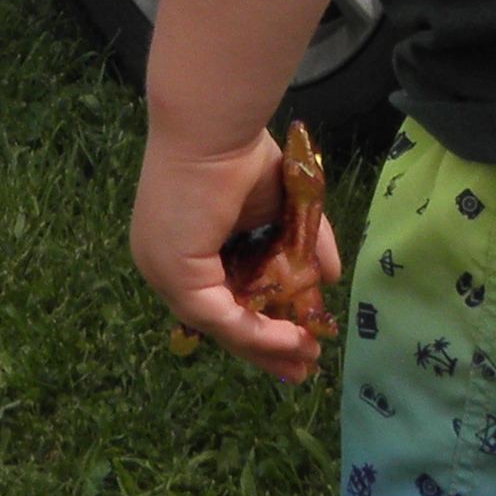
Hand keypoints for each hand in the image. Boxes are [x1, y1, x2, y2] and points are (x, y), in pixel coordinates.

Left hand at [133, 126, 337, 384]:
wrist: (215, 125)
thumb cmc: (240, 151)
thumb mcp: (281, 206)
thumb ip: (304, 241)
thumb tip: (332, 276)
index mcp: (178, 245)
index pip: (216, 297)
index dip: (256, 324)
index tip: (295, 343)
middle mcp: (162, 264)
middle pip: (217, 320)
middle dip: (263, 348)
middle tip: (301, 369)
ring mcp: (164, 272)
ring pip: (221, 325)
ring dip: (267, 346)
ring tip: (307, 359)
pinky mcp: (176, 276)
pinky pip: (222, 318)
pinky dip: (261, 332)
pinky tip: (295, 337)